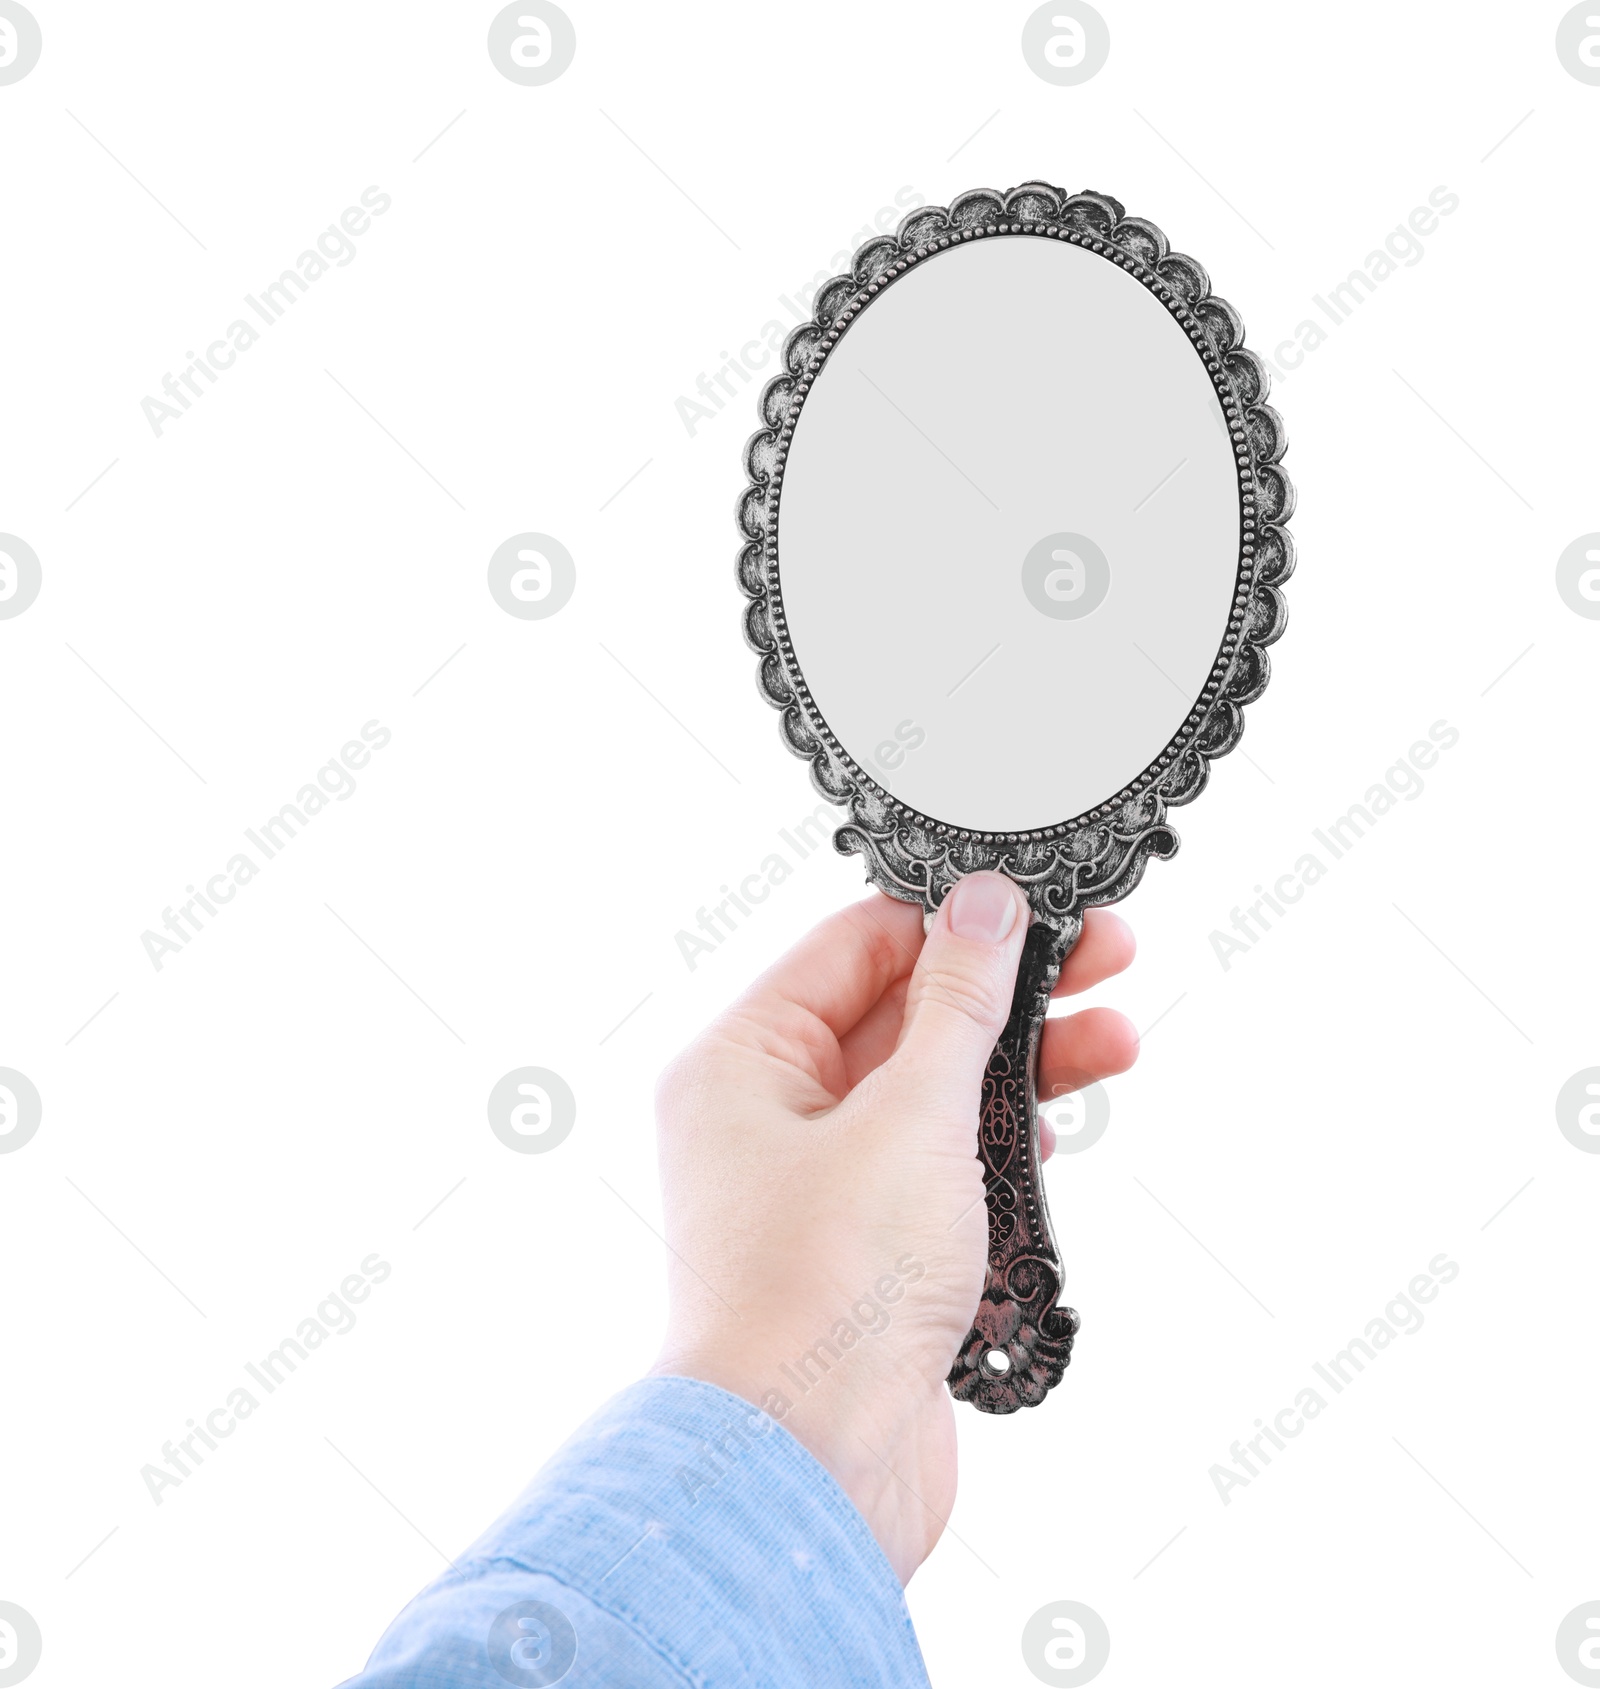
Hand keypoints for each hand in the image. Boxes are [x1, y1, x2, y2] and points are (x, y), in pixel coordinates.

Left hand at [651, 873, 1137, 1582]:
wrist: (810, 1474)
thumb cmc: (824, 1296)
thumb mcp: (909, 1118)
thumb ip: (957, 1005)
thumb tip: (984, 905)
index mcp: (742, 1062)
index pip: (853, 947)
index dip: (949, 920)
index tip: (1037, 903)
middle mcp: (767, 1116)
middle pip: (899, 1015)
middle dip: (1004, 992)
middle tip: (1103, 957)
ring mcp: (817, 1187)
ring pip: (927, 1093)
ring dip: (1017, 1067)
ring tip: (1115, 1042)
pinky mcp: (864, 1251)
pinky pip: (936, 1167)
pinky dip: (996, 1145)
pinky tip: (1054, 1136)